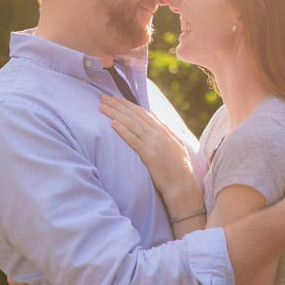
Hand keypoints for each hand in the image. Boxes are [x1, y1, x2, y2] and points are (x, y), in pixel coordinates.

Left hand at [99, 95, 201, 213]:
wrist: (183, 186)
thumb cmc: (179, 169)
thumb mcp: (176, 146)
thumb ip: (167, 132)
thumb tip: (158, 120)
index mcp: (163, 130)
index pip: (142, 112)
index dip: (127, 104)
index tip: (115, 98)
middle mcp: (158, 133)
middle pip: (134, 115)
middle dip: (117, 105)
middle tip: (102, 97)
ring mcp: (154, 143)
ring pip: (131, 124)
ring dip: (115, 114)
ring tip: (101, 107)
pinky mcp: (149, 155)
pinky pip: (133, 140)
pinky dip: (122, 131)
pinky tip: (112, 124)